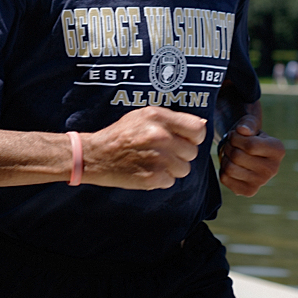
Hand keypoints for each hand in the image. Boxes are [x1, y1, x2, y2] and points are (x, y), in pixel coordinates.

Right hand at [83, 106, 207, 189]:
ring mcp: (158, 158)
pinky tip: (145, 170)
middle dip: (180, 154)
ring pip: (184, 169)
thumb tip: (202, 125)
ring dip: (172, 168)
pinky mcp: (153, 177)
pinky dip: (160, 179)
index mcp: (158, 117)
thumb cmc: (120, 135)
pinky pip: (171, 181)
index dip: (193, 137)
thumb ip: (171, 120)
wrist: (94, 155)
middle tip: (161, 152)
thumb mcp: (142, 116)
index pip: (198, 129)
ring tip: (153, 162)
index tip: (184, 140)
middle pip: (192, 152)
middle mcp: (160, 136)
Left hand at [218, 115, 283, 196]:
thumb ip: (248, 123)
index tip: (235, 134)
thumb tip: (243, 130)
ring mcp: (262, 182)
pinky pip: (225, 179)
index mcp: (278, 150)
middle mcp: (273, 169)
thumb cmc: (247, 134)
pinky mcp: (248, 191)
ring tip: (230, 152)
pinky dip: (222, 169)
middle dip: (228, 146)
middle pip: (238, 157)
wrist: (245, 150)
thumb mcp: (249, 124)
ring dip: (224, 157)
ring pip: (230, 168)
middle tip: (230, 143)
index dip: (235, 138)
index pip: (250, 145)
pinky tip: (231, 164)